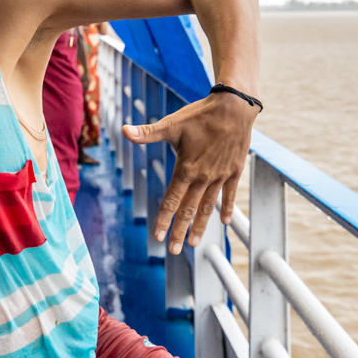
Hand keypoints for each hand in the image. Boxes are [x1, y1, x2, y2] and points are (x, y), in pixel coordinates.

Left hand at [123, 91, 256, 253]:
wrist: (234, 107)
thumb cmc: (200, 115)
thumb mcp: (171, 124)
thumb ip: (147, 133)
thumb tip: (124, 130)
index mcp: (186, 169)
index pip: (171, 201)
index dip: (164, 220)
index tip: (157, 238)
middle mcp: (203, 177)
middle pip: (189, 210)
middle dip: (180, 231)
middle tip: (173, 250)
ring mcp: (220, 175)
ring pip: (208, 206)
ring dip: (201, 226)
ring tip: (195, 244)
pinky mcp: (234, 170)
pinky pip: (229, 194)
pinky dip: (226, 208)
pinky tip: (224, 222)